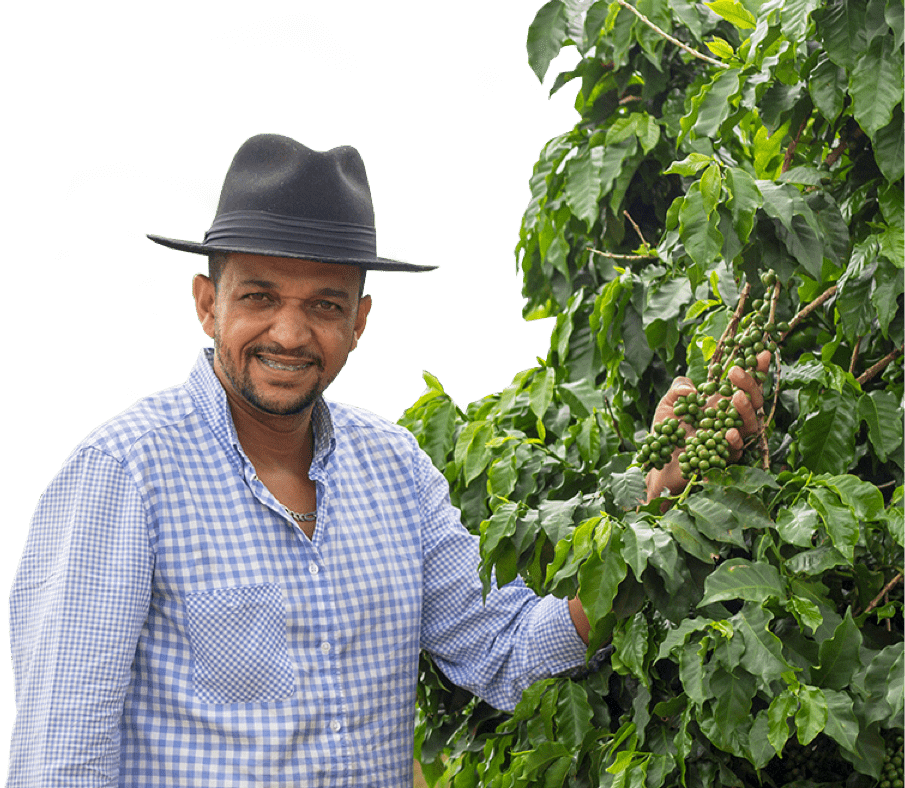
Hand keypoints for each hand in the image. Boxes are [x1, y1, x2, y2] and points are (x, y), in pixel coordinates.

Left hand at [645, 350, 771, 501]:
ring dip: (745, 410)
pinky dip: (734, 440)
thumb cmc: (666, 431)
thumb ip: (678, 388)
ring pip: (750, 425)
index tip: (763, 352)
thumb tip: (692, 389)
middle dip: (749, 385)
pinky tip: (730, 432)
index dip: (756, 369)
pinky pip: (735, 450)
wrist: (658, 463)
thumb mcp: (668, 403)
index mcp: (721, 403)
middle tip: (736, 371)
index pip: (743, 384)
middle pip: (753, 401)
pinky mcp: (723, 459)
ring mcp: (729, 440)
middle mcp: (730, 419)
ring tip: (737, 398)